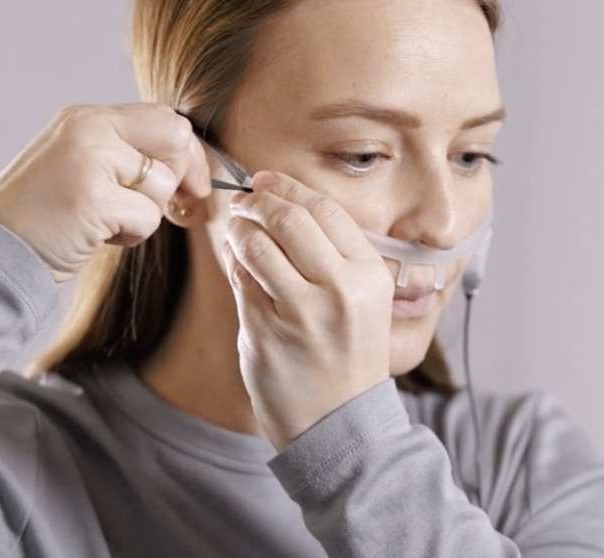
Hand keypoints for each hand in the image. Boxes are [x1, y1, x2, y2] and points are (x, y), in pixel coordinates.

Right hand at [0, 103, 210, 284]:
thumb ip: (126, 155)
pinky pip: (148, 217)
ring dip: (145, 214)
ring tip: (106, 221)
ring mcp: (90, 160)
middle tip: (155, 205)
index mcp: (87, 118)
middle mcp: (89, 128)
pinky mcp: (93, 198)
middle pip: (175, 137)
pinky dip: (132, 234)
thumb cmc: (43, 217)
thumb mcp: (83, 167)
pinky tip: (99, 235)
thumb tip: (189, 164)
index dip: (186, 152)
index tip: (192, 184)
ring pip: (163, 184)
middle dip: (178, 177)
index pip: (163, 117)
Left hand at [223, 171, 393, 450]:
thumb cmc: (350, 354)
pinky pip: (239, 279)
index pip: (325, 209)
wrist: (341, 423)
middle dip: (257, 201)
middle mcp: (340, 290)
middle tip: (244, 200)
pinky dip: (233, 261)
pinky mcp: (266, 333)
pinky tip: (237, 261)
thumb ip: (333, 253)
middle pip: (288, 219)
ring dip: (239, 229)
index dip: (288, 187)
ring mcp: (301, 313)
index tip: (265, 179)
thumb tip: (282, 202)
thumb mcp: (365, 299)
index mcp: (370, 275)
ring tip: (238, 230)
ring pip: (256, 244)